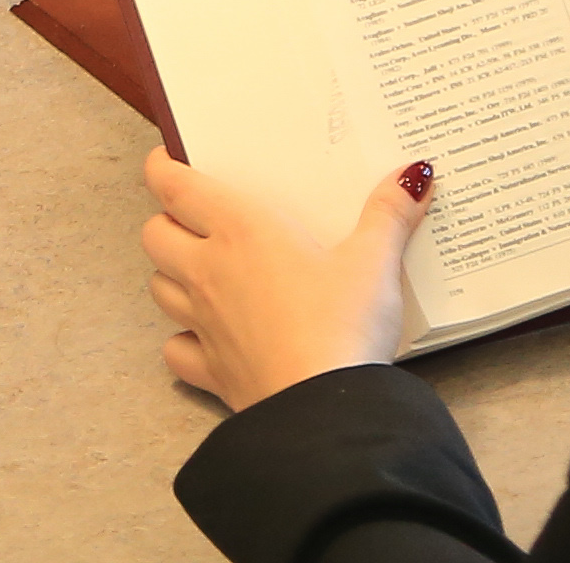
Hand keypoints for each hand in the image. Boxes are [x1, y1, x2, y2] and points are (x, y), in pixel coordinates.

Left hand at [144, 146, 433, 408]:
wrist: (326, 410)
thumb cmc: (342, 326)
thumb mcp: (374, 263)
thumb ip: (389, 213)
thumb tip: (414, 173)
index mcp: (241, 230)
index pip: (173, 186)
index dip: (162, 167)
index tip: (168, 159)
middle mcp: (210, 272)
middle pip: (154, 236)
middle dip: (167, 222)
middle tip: (194, 218)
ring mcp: (204, 324)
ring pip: (158, 288)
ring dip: (171, 276)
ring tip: (200, 272)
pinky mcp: (212, 371)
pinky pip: (175, 350)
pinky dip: (182, 341)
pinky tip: (206, 338)